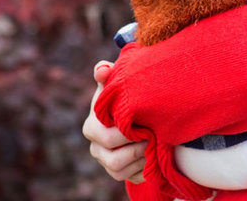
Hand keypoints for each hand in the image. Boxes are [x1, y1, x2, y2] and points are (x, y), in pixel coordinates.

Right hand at [82, 60, 145, 183]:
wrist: (133, 114)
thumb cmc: (123, 96)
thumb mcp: (115, 83)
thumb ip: (107, 73)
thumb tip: (102, 68)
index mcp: (92, 126)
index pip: (106, 136)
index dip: (126, 133)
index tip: (143, 124)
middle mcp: (96, 147)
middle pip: (113, 158)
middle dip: (136, 148)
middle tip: (153, 137)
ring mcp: (105, 162)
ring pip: (119, 172)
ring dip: (141, 161)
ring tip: (154, 146)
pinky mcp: (118, 172)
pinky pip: (130, 178)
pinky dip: (144, 170)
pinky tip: (154, 156)